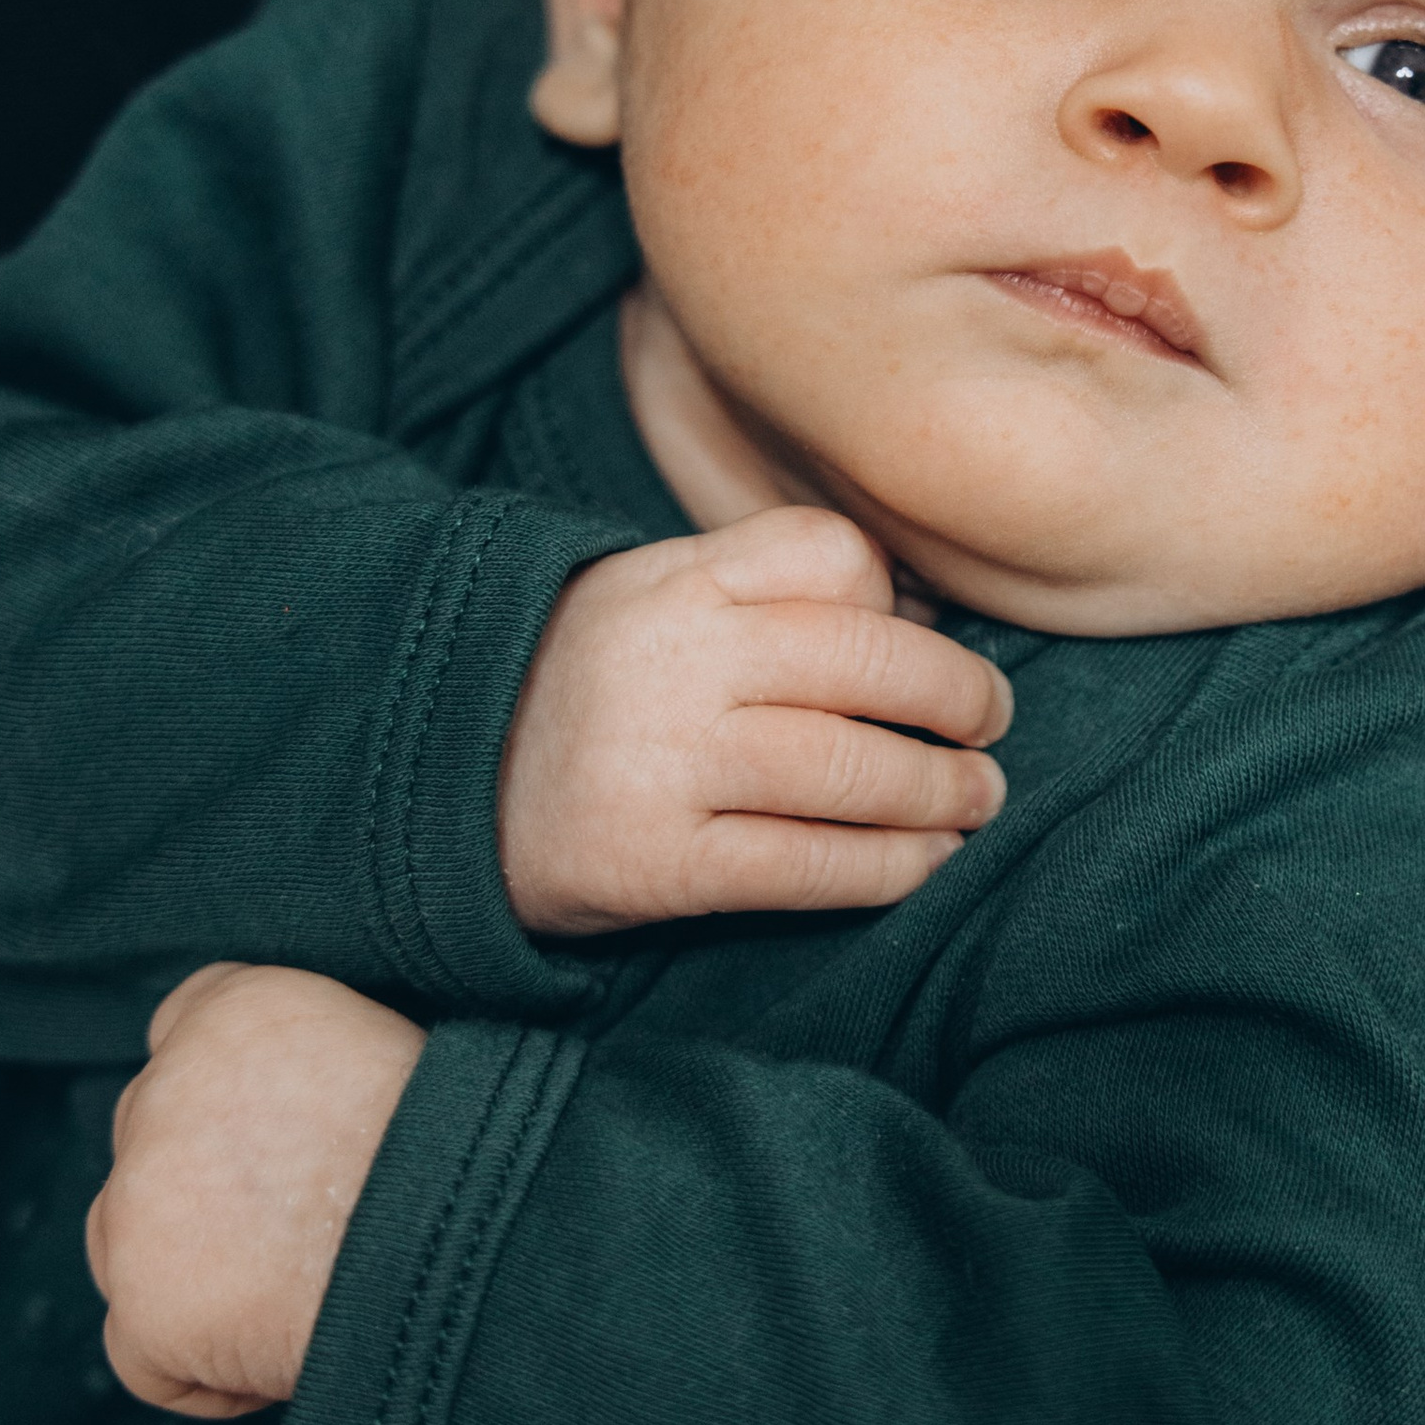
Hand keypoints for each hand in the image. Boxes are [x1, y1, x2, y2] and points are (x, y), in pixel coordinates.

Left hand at [86, 963, 425, 1417]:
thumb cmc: (471, 1157)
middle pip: (148, 1134)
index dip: (229, 1093)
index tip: (274, 1135)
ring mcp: (141, 1198)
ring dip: (189, 1270)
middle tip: (298, 1226)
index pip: (187, 1027)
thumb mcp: (399, 1051)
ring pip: (124, 1238)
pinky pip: (141, 1353)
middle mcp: (170, 1087)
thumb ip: (316, 1060)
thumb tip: (299, 1109)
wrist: (467, 1253)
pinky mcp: (143, 1304)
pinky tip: (275, 1359)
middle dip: (204, 1184)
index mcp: (243, 1011)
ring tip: (294, 1294)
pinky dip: (199, 1371)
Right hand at [498, 505, 1011, 934]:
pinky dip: (890, 868)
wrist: (432, 790)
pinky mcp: (656, 865)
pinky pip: (808, 866)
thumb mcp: (649, 596)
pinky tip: (925, 862)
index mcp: (673, 577)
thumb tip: (919, 610)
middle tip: (992, 725)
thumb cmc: (583, 687)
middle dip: (959, 699)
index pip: (830, 557)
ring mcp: (663, 765)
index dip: (899, 602)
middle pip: (868, 660)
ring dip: (942, 792)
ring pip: (853, 770)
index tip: (926, 642)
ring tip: (976, 800)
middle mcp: (673, 660)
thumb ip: (762, 589)